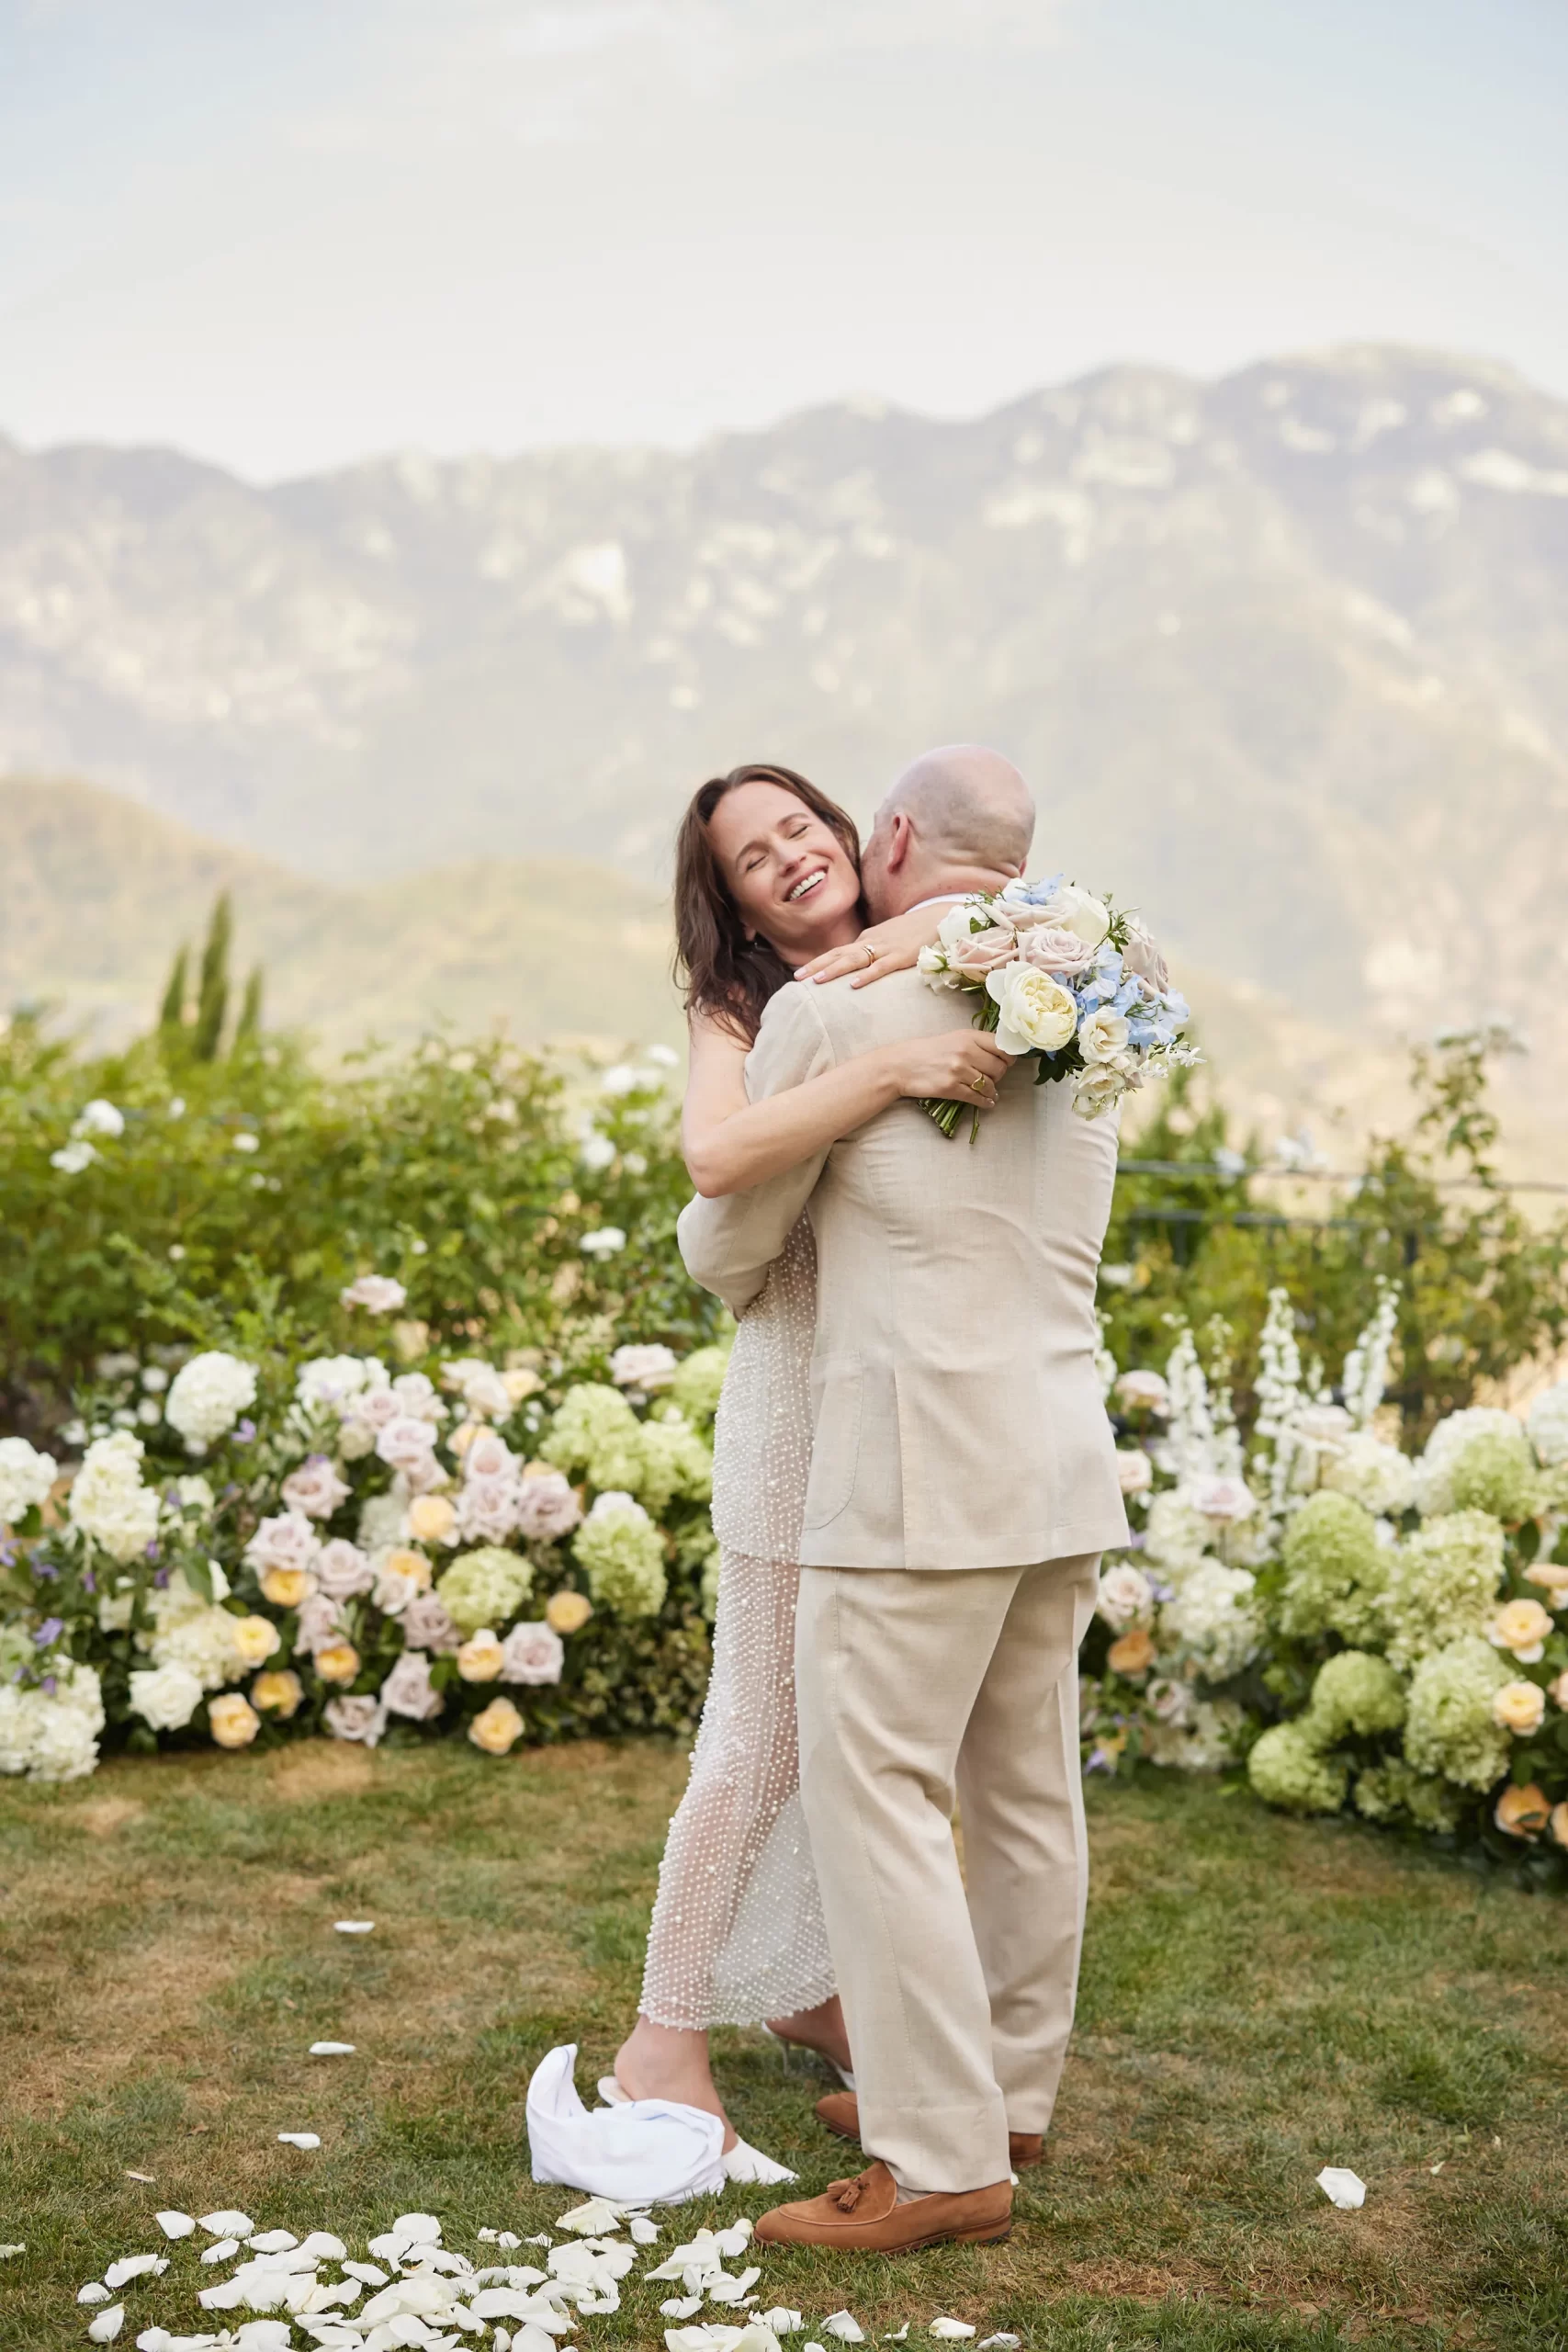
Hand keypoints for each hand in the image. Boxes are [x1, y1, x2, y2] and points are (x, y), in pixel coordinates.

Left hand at [797, 900, 956, 987]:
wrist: (939, 918)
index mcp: (867, 939)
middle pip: (839, 954)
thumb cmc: (913, 931)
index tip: (800, 974)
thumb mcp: (887, 938)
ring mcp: (886, 948)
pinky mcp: (902, 956)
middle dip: (816, 965)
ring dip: (833, 970)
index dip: (818, 962)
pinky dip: (867, 976)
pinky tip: (853, 985)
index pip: (837, 951)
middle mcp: (871, 942)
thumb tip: (855, 964)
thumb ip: (872, 949)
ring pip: (854, 960)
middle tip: (796, 977)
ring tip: (815, 981)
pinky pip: (881, 967)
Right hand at [887, 1029, 1013, 1110]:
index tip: (1007, 1062)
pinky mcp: (950, 1088)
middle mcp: (965, 1052)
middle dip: (999, 1075)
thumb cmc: (928, 1051)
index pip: (1002, 1047)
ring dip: (991, 1090)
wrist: (902, 1065)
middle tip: (992, 1077)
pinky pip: (976, 1098)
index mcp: (968, 1037)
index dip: (1009, 1057)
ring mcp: (958, 1070)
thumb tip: (1002, 1055)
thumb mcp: (954, 1039)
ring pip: (989, 1084)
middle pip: (999, 1067)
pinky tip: (987, 1102)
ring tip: (988, 1091)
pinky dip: (985, 1102)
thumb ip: (976, 1044)